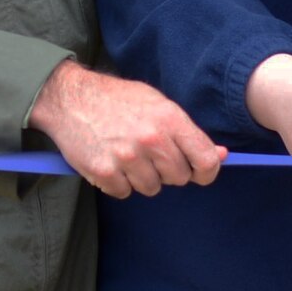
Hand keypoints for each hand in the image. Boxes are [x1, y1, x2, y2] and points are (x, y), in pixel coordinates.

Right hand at [27, 60, 225, 197]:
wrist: (71, 98)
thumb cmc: (118, 100)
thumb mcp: (159, 105)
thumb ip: (188, 132)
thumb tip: (220, 155)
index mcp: (170, 119)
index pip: (205, 160)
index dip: (207, 171)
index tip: (200, 172)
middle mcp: (151, 139)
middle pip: (179, 178)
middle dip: (168, 170)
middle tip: (151, 153)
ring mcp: (127, 157)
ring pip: (152, 188)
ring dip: (143, 177)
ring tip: (128, 154)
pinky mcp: (104, 172)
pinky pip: (124, 192)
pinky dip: (119, 182)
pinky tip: (111, 160)